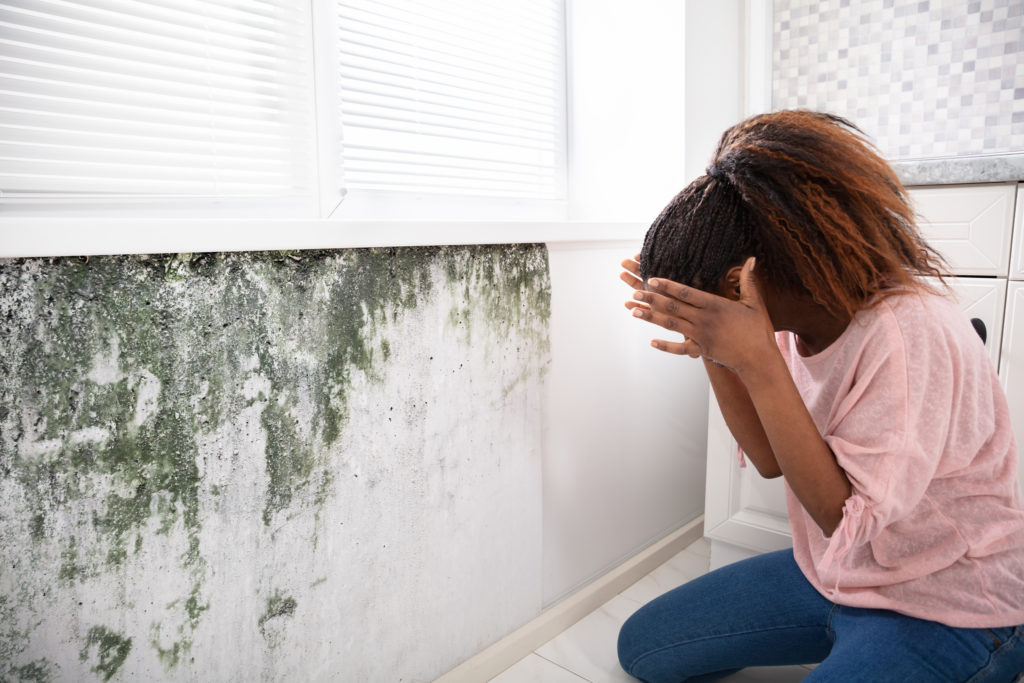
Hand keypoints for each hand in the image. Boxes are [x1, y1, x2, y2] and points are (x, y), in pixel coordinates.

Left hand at [625, 257, 774, 374]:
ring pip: (671, 325)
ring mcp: (701, 336)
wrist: (759, 359)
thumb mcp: (754, 302)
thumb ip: (748, 280)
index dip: (667, 285)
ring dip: (651, 318)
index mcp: (715, 305)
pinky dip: (665, 346)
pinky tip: (651, 342)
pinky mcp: (701, 350)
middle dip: (652, 299)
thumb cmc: (758, 329)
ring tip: (634, 311)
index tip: (651, 279)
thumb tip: (751, 258)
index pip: (686, 292)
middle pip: (673, 307)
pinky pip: (679, 349)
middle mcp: (704, 320)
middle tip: (634, 291)